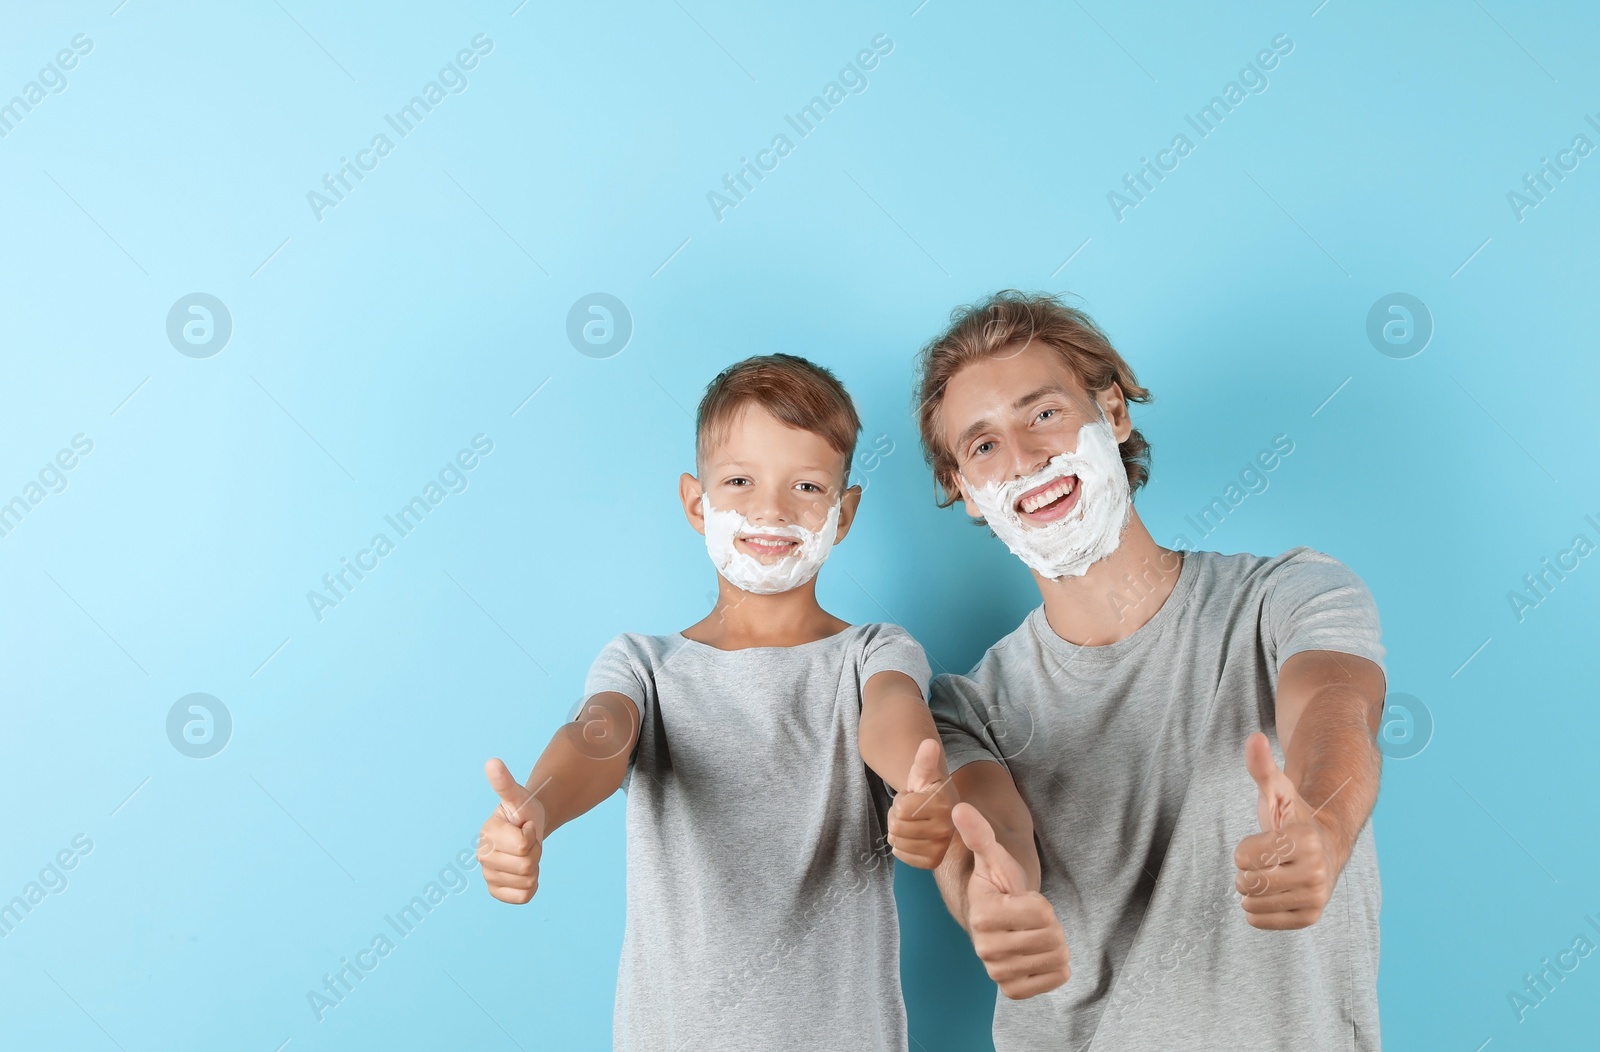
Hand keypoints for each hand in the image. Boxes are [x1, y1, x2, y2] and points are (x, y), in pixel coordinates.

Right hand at [478, 758, 547, 904]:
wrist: (527, 827)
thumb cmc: (523, 811)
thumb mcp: (518, 795)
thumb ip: (504, 782)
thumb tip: (492, 762)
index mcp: (487, 834)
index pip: (523, 845)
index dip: (531, 834)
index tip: (524, 826)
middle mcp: (482, 857)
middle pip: (527, 865)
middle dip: (535, 851)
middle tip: (527, 840)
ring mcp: (488, 876)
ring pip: (528, 880)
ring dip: (535, 866)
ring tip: (525, 852)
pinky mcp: (497, 891)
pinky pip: (524, 896)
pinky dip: (531, 885)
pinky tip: (524, 870)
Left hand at [887, 739, 956, 867]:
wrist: (936, 810)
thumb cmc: (926, 790)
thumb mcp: (922, 773)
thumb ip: (924, 759)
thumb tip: (929, 743)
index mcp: (943, 805)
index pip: (901, 809)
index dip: (900, 801)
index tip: (912, 798)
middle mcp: (946, 829)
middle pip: (897, 827)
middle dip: (897, 816)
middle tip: (910, 812)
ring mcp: (941, 847)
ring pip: (897, 842)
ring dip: (897, 832)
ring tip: (911, 823)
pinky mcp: (934, 860)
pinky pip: (902, 857)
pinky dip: (900, 847)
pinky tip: (911, 837)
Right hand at [954, 802, 1069, 998]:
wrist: (993, 917)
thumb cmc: (997, 884)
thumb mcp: (992, 856)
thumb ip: (979, 833)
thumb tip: (960, 807)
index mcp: (984, 914)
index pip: (1042, 912)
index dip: (1041, 902)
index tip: (1024, 899)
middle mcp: (986, 947)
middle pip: (1052, 938)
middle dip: (1052, 925)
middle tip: (1035, 918)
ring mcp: (997, 970)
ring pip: (1055, 960)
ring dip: (1055, 945)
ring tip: (1036, 934)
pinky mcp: (1010, 988)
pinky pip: (1051, 982)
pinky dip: (1055, 970)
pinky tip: (1041, 956)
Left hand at [1233, 732, 1339, 929]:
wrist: (1326, 845)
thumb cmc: (1293, 816)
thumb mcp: (1277, 790)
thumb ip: (1262, 767)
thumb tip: (1253, 738)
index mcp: (1306, 841)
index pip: (1244, 856)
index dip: (1245, 848)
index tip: (1265, 841)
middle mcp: (1317, 871)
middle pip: (1247, 881)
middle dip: (1246, 869)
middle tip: (1266, 859)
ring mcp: (1316, 897)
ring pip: (1250, 902)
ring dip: (1250, 889)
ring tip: (1270, 874)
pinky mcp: (1310, 918)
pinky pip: (1259, 920)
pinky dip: (1256, 908)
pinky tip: (1273, 892)